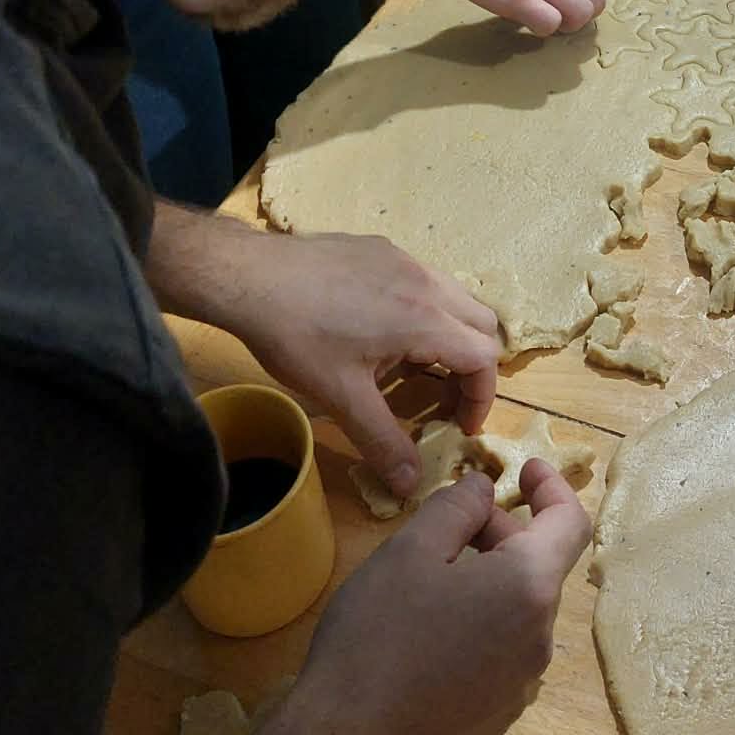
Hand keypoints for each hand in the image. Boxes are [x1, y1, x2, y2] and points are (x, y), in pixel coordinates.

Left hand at [209, 227, 500, 498]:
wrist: (251, 276)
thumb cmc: (298, 336)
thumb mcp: (341, 397)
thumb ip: (382, 441)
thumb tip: (410, 485)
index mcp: (426, 320)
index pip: (483, 357)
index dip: (480, 396)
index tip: (460, 425)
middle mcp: (427, 282)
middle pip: (481, 322)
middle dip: (473, 365)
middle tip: (444, 398)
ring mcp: (404, 259)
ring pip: (454, 296)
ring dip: (450, 334)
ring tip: (414, 365)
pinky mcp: (381, 248)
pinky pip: (423, 279)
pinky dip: (424, 309)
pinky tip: (380, 329)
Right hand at [288, 461, 591, 734]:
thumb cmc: (378, 637)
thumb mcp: (411, 550)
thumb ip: (458, 507)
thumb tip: (486, 492)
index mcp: (530, 590)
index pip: (571, 523)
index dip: (552, 487)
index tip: (521, 469)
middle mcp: (540, 639)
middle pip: (540, 567)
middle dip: (504, 533)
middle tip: (449, 523)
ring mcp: (521, 686)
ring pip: (519, 611)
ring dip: (490, 579)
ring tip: (431, 576)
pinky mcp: (495, 718)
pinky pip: (502, 652)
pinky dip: (481, 623)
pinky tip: (428, 632)